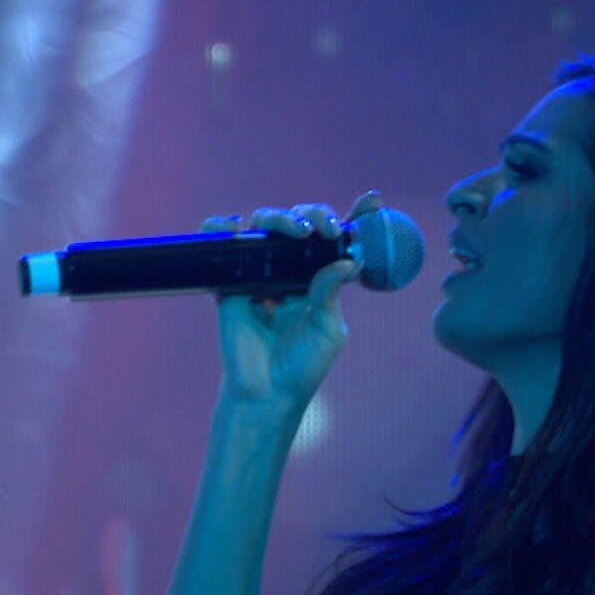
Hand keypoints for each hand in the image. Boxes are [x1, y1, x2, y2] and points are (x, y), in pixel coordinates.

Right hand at [202, 190, 384, 413]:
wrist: (266, 394)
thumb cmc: (302, 366)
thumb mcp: (328, 329)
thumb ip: (330, 294)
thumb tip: (345, 261)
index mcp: (318, 277)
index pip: (335, 238)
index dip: (354, 215)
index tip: (373, 200)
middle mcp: (289, 268)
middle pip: (298, 221)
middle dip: (313, 214)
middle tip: (323, 229)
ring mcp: (258, 271)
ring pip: (263, 224)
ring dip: (279, 217)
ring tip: (295, 230)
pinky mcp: (229, 280)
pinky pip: (221, 242)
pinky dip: (222, 226)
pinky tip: (236, 228)